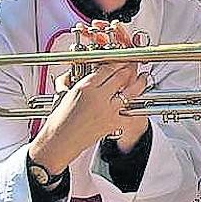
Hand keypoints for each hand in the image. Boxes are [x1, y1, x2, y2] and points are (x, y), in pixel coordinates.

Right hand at [28, 63, 150, 173]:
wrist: (58, 142)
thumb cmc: (57, 121)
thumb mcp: (62, 95)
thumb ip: (68, 81)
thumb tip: (70, 74)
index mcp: (85, 86)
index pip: (108, 67)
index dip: (118, 61)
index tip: (121, 59)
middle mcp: (99, 96)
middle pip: (122, 75)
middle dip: (131, 67)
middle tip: (133, 65)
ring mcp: (108, 109)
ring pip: (132, 90)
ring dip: (140, 82)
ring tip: (143, 78)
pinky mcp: (113, 123)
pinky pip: (130, 114)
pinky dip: (135, 108)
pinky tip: (137, 103)